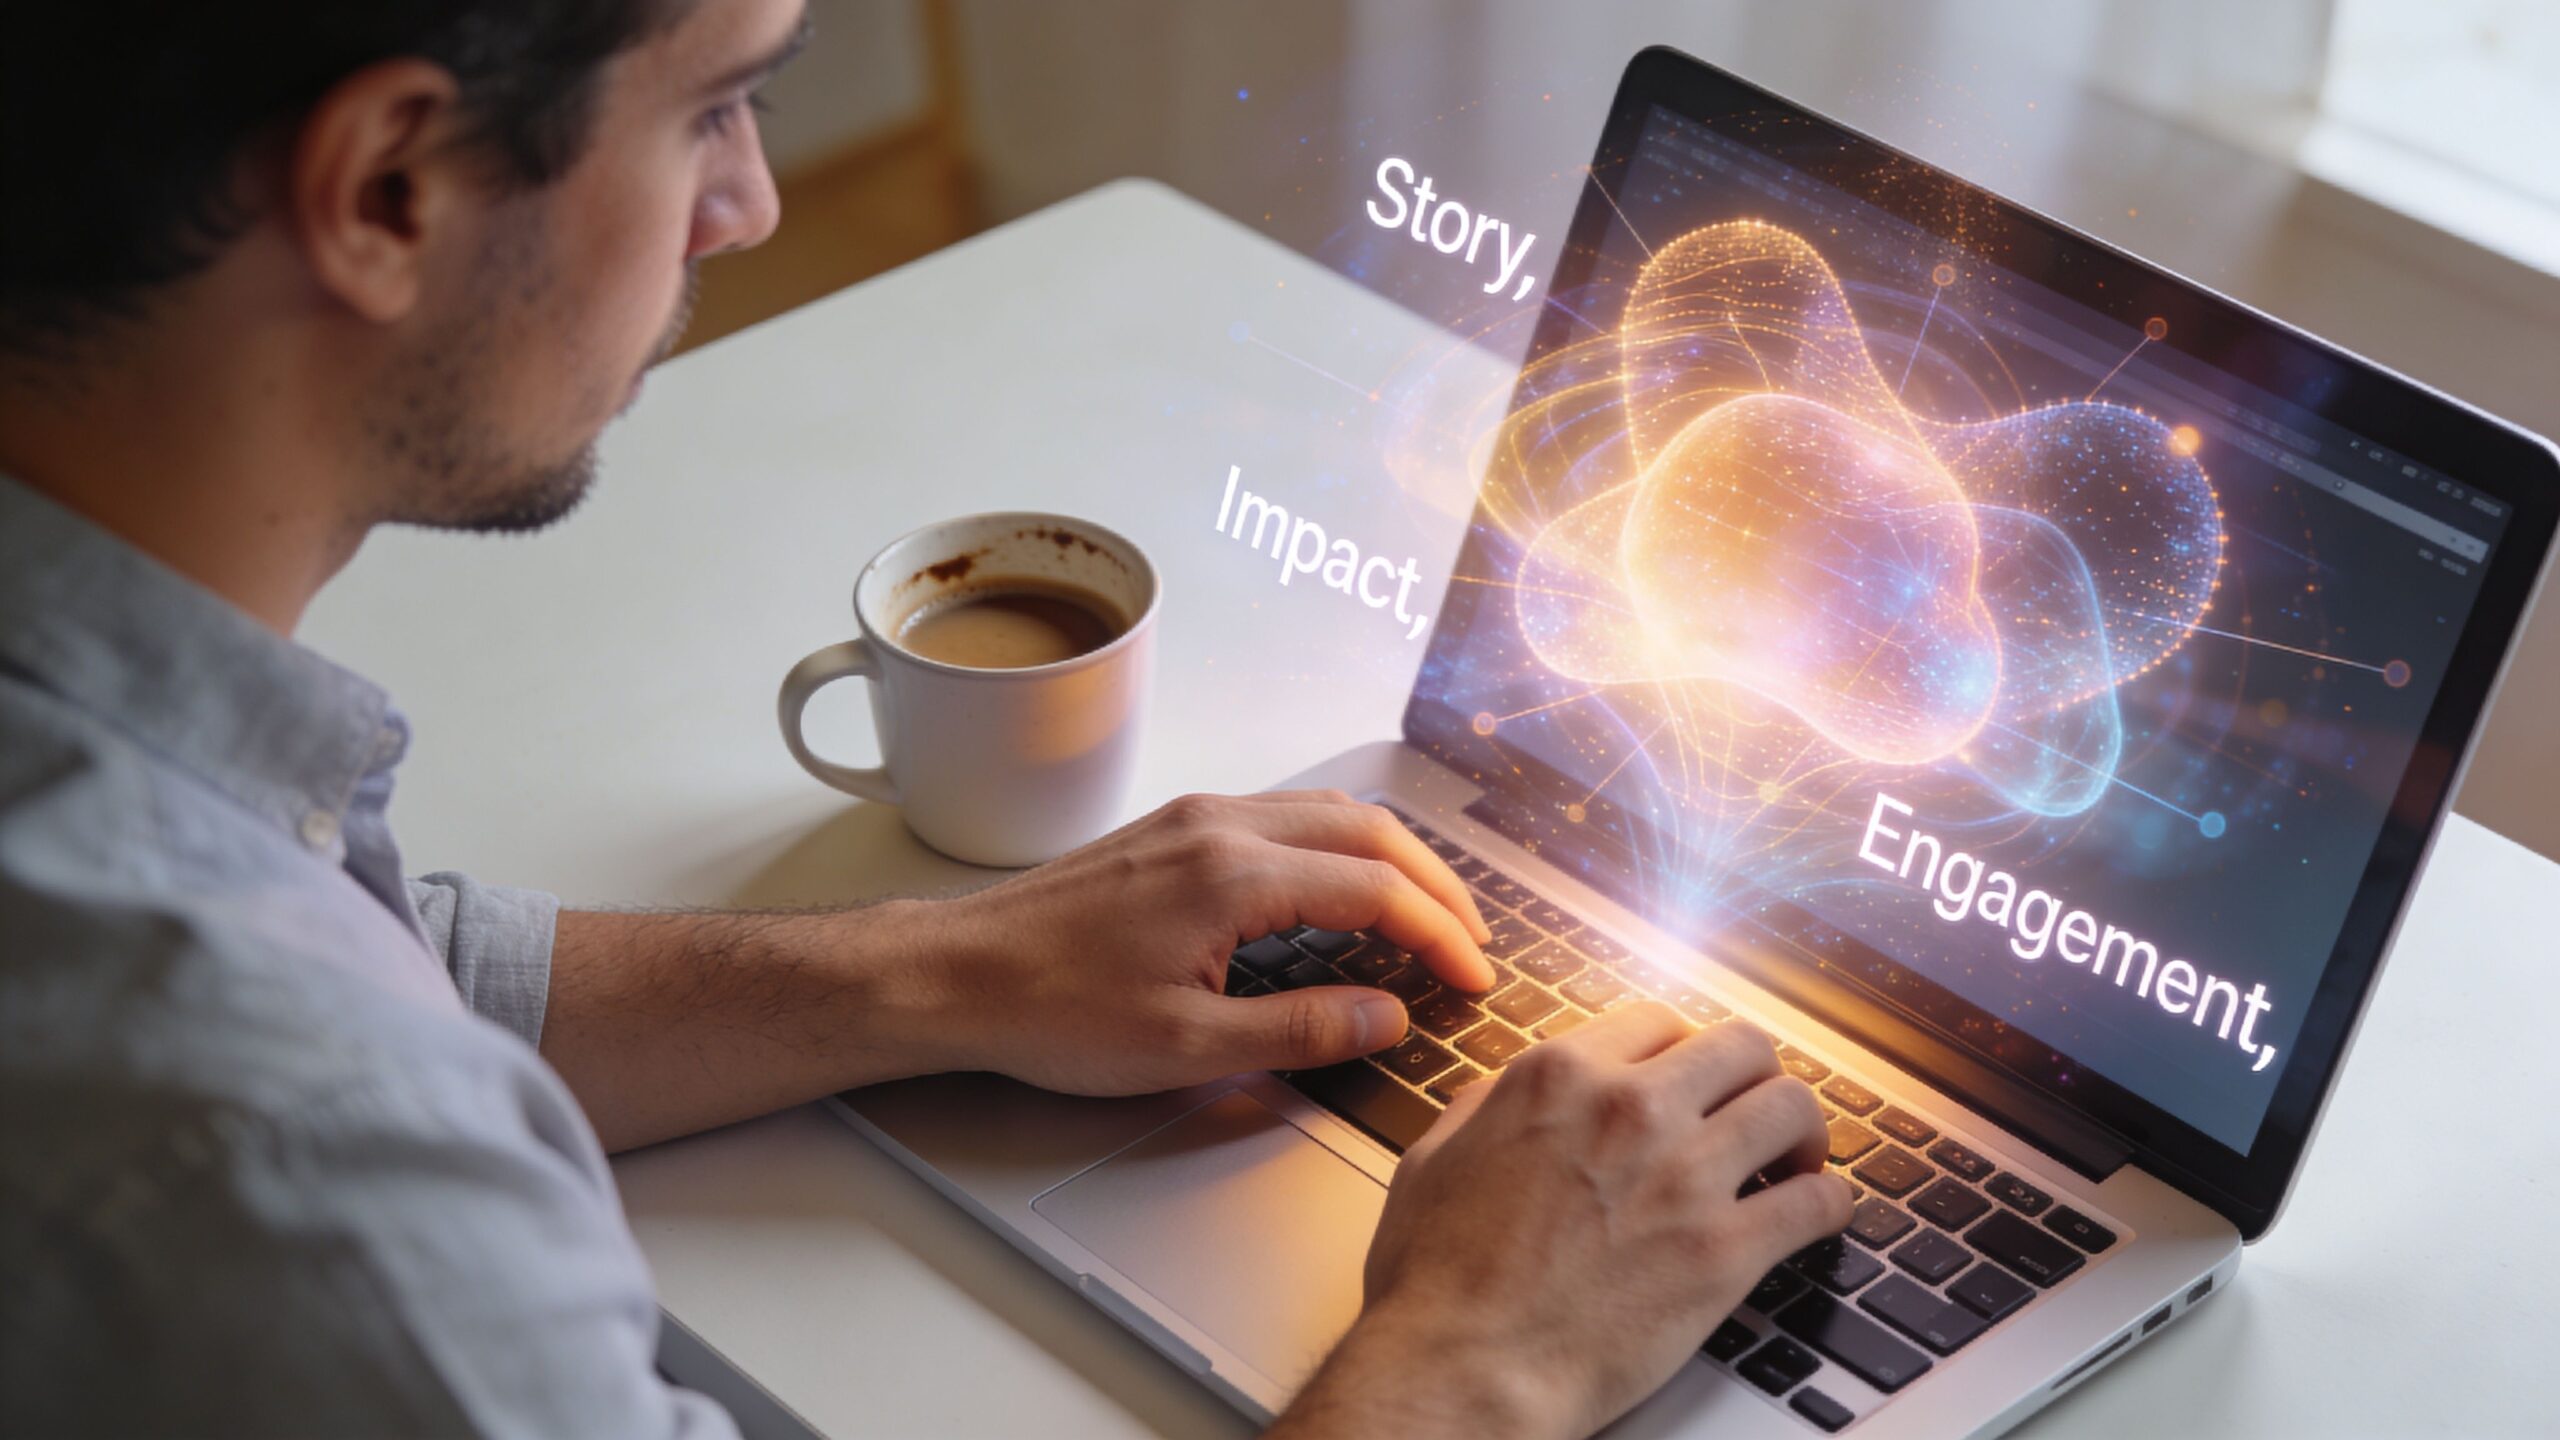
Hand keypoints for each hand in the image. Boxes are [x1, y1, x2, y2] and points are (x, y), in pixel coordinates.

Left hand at [909, 790, 1494, 1093]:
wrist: (955, 973)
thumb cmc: (1052, 1010)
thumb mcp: (1188, 1048)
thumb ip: (1302, 1029)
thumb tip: (1387, 1016)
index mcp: (1233, 874)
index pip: (1376, 891)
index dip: (1440, 935)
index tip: (1473, 978)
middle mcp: (1221, 825)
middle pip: (1368, 833)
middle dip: (1435, 886)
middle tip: (1472, 942)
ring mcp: (1195, 818)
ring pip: (1329, 814)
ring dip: (1390, 859)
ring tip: (1427, 914)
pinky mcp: (1174, 828)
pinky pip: (1285, 816)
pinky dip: (1340, 849)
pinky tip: (1344, 891)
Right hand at [1271, 1006, 1854, 1439]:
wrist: (1464, 1369)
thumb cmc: (1437, 1282)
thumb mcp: (1435, 1160)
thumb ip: (1486, 1109)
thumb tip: (1510, 1091)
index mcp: (1559, 1076)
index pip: (1658, 1020)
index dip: (1683, 1051)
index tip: (1693, 1080)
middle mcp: (1629, 1107)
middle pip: (1741, 1046)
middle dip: (1754, 1077)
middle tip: (1753, 1112)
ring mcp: (1683, 1174)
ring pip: (1792, 1106)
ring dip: (1802, 1131)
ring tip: (1796, 1161)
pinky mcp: (1724, 1249)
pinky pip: (1817, 1201)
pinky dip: (1829, 1203)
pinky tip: (1818, 1215)